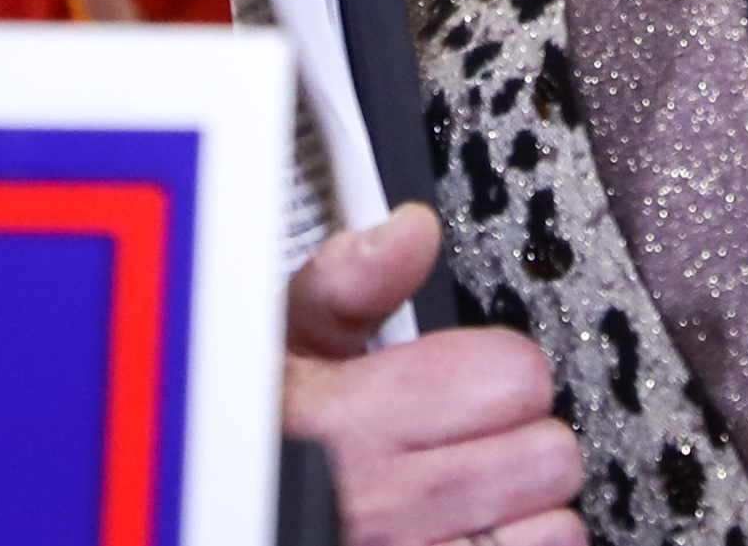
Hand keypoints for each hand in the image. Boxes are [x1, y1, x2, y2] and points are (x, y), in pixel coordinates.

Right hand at [282, 206, 585, 545]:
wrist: (193, 537)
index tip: (466, 386)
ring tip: (466, 502)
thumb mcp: (271, 355)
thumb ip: (343, 287)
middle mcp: (380, 507)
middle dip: (518, 444)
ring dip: (521, 514)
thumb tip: (407, 232)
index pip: (514, 375)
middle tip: (468, 445)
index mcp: (349, 424)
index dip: (495, 373)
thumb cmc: (248, 446)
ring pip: (554, 530)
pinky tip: (464, 539)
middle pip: (549, 455)